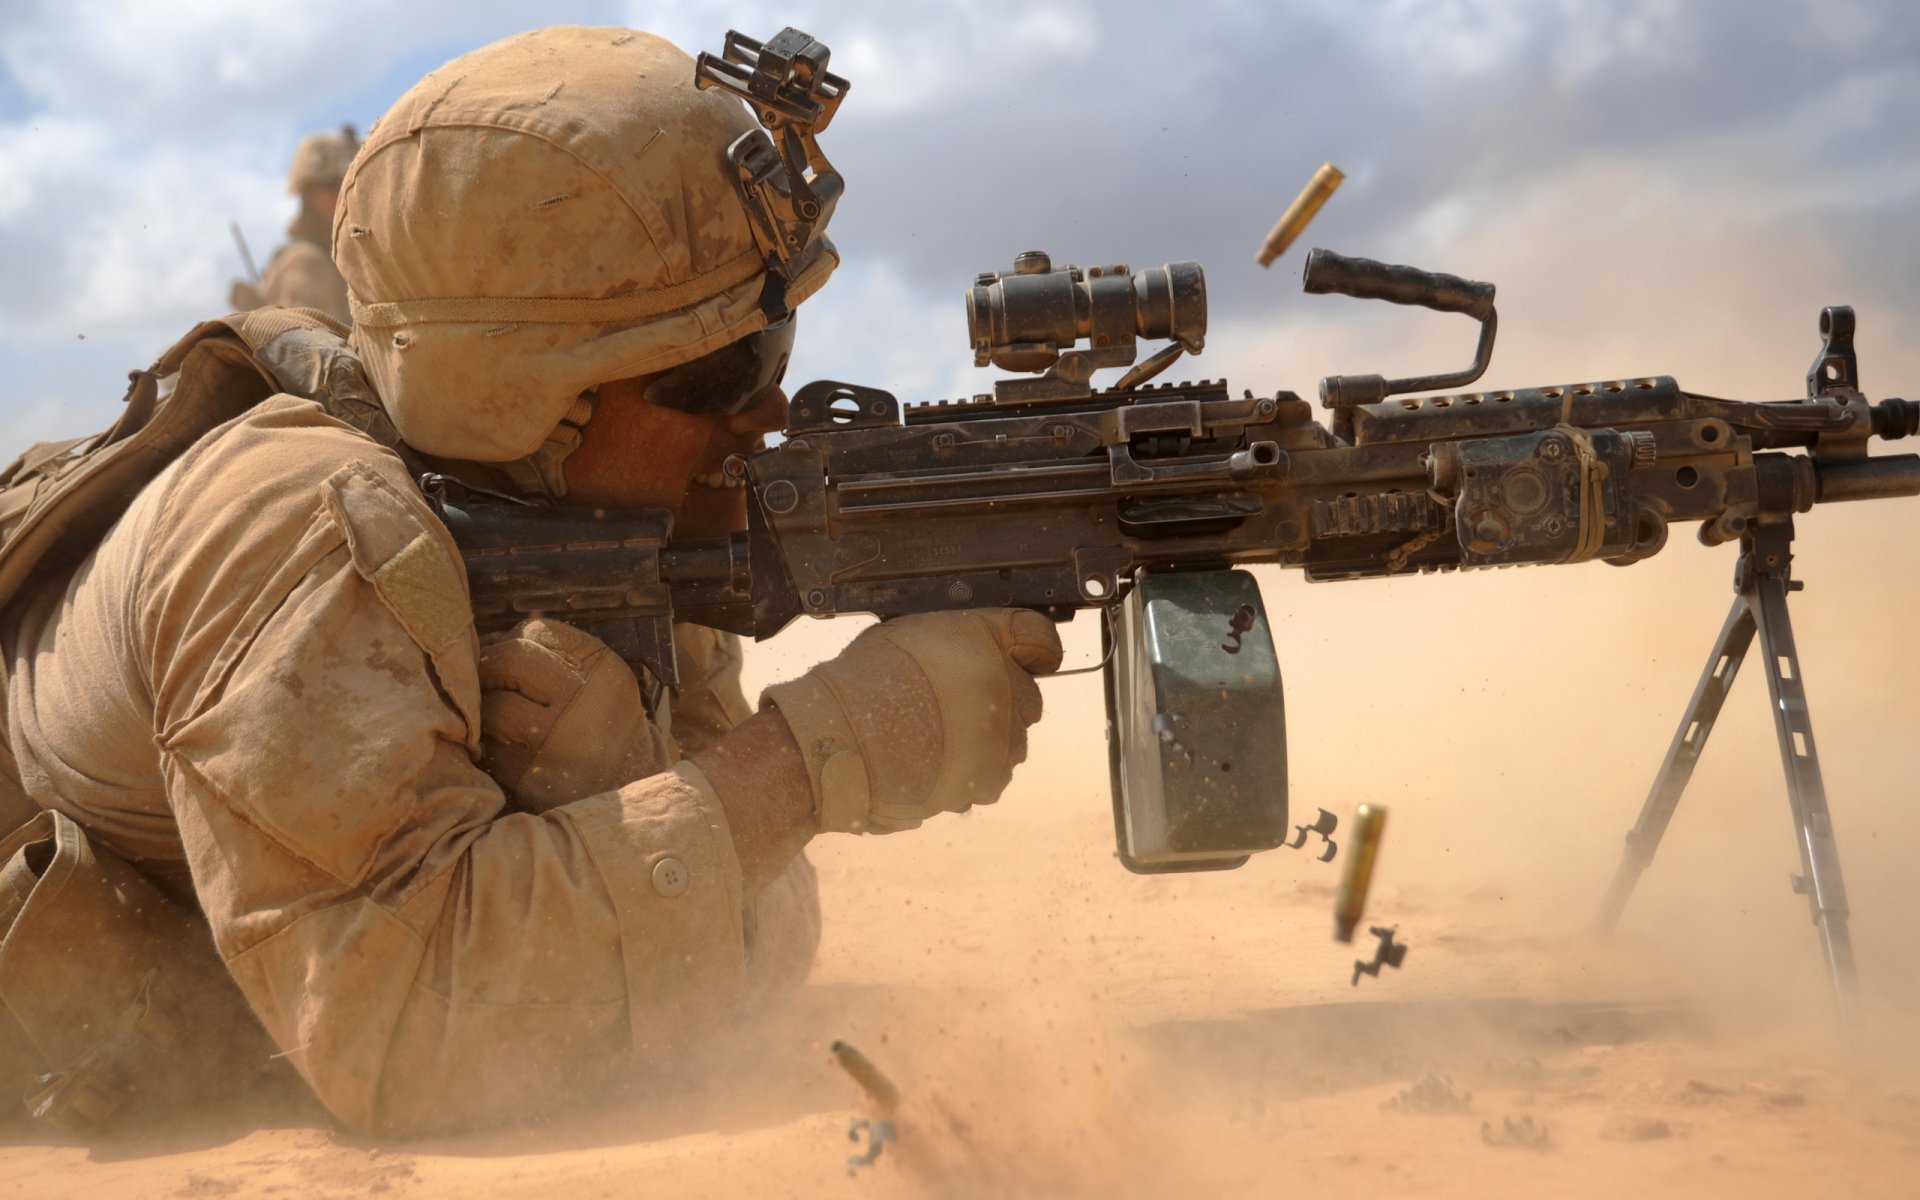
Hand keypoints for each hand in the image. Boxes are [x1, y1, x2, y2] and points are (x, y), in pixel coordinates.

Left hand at [477, 618, 668, 811]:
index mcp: (599, 666)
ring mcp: (553, 738)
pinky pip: (491, 746)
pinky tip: (505, 745)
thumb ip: (559, 654)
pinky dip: (490, 743)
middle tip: (489, 682)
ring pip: (494, 705)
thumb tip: (490, 639)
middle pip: (511, 660)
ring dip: (485, 708)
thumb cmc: (602, 723)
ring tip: (494, 715)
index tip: (510, 657)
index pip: (537, 631)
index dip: (513, 640)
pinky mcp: (529, 774)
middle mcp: (580, 698)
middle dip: (491, 668)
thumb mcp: (600, 678)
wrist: (627, 786)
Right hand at [760, 610, 1062, 832]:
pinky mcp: (989, 778)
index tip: (1032, 659)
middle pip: (1028, 696)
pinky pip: (993, 775)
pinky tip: (933, 762)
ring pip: (1012, 741)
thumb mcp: (910, 633)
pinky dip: (970, 772)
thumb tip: (986, 655)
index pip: (1040, 639)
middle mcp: (1002, 684)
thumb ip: (962, 641)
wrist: (835, 744)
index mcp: (984, 638)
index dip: (1035, 649)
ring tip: (934, 738)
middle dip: (1001, 701)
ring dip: (987, 740)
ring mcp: (1000, 735)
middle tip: (953, 706)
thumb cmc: (860, 684)